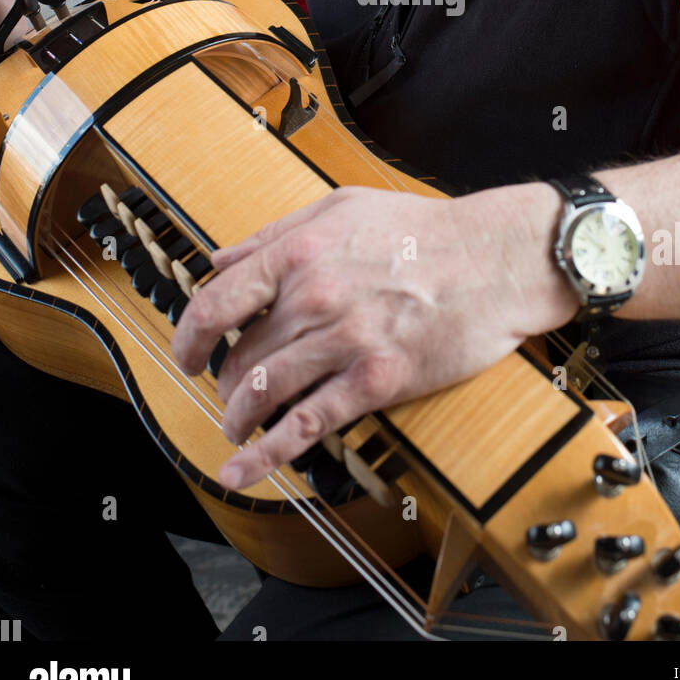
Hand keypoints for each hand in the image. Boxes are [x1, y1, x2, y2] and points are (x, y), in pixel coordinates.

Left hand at [171, 181, 571, 488]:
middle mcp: (313, 297)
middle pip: (240, 355)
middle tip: (229, 391)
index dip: (189, 336)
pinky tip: (242, 472)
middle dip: (225, 382)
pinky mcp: (377, 380)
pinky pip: (307, 424)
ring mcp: (344, 341)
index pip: (217, 302)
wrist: (494, 258)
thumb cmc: (424, 228)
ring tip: (236, 426)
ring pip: (264, 392)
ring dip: (239, 418)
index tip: (186, 355)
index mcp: (299, 252)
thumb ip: (277, 233)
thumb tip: (222, 259)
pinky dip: (266, 455)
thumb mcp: (342, 208)